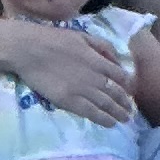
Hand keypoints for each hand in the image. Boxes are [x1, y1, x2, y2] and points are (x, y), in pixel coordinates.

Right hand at [7, 21, 135, 125]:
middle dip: (125, 104)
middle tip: (130, 111)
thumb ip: (102, 46)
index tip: (130, 93)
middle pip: (116, 93)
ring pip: (106, 105)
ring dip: (118, 113)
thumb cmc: (53, 39)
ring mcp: (82, 90)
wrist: (29, 49)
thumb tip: (116, 60)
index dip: (128, 86)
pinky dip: (103, 119)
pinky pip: (91, 113)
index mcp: (98, 60)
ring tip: (124, 120)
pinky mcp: (69, 100)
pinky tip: (110, 124)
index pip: (121, 77)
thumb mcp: (83, 35)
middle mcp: (94, 77)